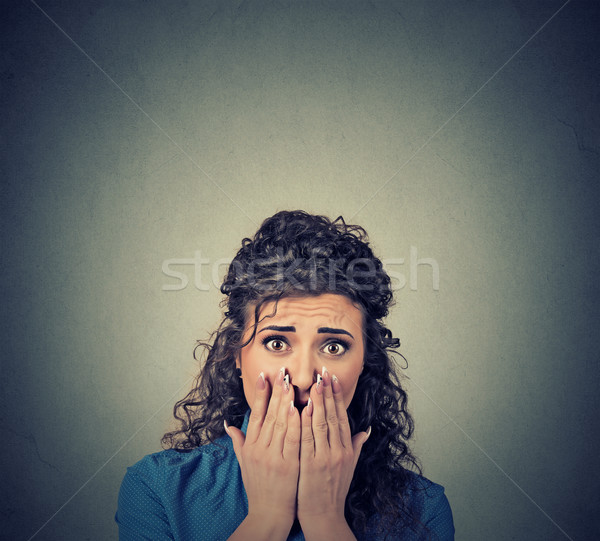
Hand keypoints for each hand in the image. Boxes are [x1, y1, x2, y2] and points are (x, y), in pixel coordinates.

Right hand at [225, 369, 300, 539]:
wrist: (268, 514)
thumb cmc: (258, 486)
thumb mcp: (244, 463)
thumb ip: (238, 441)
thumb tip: (228, 424)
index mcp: (250, 445)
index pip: (255, 413)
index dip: (260, 394)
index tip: (264, 375)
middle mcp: (259, 449)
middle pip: (268, 414)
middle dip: (275, 391)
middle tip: (281, 370)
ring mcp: (273, 457)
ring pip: (280, 424)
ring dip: (285, 402)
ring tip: (290, 383)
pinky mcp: (288, 465)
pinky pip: (292, 440)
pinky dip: (295, 424)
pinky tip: (299, 409)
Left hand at [297, 368, 369, 538]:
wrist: (325, 516)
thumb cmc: (334, 490)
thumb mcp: (349, 467)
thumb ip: (356, 446)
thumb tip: (365, 430)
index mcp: (346, 449)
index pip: (341, 416)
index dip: (337, 396)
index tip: (332, 379)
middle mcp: (338, 451)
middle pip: (332, 416)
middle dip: (327, 393)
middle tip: (323, 372)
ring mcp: (325, 458)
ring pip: (321, 424)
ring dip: (317, 402)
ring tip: (313, 383)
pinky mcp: (311, 466)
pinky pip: (307, 439)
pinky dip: (304, 423)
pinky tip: (300, 408)